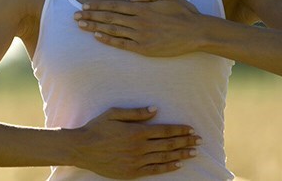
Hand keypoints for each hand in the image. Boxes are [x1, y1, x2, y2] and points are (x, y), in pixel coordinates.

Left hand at [74, 0, 204, 56]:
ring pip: (112, 30)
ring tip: (81, 25)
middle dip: (90, 16)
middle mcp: (139, 21)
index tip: (85, 5)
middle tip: (75, 16)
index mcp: (142, 8)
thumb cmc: (183, 12)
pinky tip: (97, 37)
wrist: (196, 33)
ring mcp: (141, 35)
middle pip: (109, 18)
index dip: (98, 6)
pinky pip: (122, 44)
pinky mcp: (144, 48)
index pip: (114, 6)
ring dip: (94, 28)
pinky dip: (109, 40)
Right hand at [74, 106, 200, 178]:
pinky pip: (154, 170)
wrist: (82, 149)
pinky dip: (167, 168)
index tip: (192, 129)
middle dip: (186, 141)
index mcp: (136, 131)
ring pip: (164, 157)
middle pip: (168, 144)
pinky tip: (178, 165)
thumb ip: (135, 112)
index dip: (180, 130)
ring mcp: (136, 161)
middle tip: (199, 140)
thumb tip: (155, 109)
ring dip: (181, 154)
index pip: (164, 130)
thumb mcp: (114, 114)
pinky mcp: (132, 172)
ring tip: (193, 152)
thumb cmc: (97, 128)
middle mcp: (139, 147)